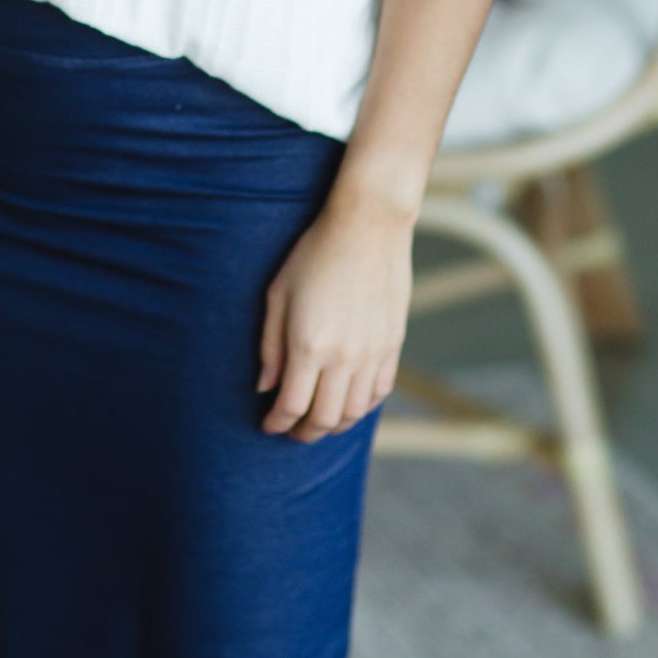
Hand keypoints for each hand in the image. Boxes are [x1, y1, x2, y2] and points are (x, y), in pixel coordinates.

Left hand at [256, 191, 411, 440]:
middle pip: (324, 419)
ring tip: (319, 420)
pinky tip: (348, 401)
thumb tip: (265, 388)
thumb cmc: (313, 254)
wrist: (368, 226)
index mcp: (308, 345)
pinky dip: (363, 407)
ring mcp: (372, 353)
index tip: (268, 424)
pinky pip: (379, 392)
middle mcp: (343, 357)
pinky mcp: (393, 344)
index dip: (276, 423)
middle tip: (291, 430)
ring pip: (354, 412)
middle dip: (303, 432)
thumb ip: (270, 347)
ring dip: (334, 424)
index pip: (291, 406)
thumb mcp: (278, 294)